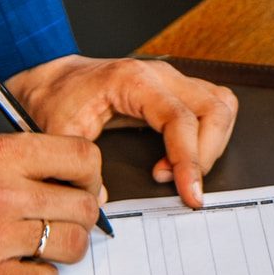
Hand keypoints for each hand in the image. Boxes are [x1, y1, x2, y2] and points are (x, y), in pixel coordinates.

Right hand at [0, 133, 103, 274]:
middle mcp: (3, 192)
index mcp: (3, 154)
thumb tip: (81, 182)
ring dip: (67, 250)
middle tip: (66, 222)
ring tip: (45, 247)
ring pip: (72, 247)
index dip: (92, 176)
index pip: (83, 158)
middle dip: (83, 217)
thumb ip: (28, 160)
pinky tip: (26, 269)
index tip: (83, 188)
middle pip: (84, 207)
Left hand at [6, 55, 237, 207]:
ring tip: (180, 173)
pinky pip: (212, 106)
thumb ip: (78, 166)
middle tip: (182, 187)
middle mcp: (160, 75)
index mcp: (133, 81)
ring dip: (212, 144)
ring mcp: (171, 80)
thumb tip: (102, 200)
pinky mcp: (175, 90)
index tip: (190, 193)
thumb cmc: (56, 99)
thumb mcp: (59, 133)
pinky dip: (208, 136)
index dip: (190, 160)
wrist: (52, 80)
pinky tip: (179, 159)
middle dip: (206, 155)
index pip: (181, 119)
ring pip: (221, 105)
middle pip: (214, 109)